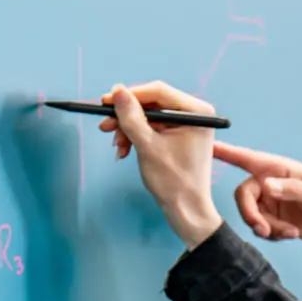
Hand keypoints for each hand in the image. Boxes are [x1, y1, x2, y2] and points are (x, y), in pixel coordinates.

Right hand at [96, 81, 222, 246]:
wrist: (186, 209)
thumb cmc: (173, 181)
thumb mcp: (147, 146)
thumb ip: (132, 117)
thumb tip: (117, 91)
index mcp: (197, 111)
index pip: (158, 91)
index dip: (130, 95)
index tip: (106, 101)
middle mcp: (194, 113)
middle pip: (152, 103)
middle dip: (127, 117)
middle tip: (105, 126)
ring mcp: (186, 124)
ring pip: (148, 117)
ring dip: (129, 130)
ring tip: (118, 147)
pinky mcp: (178, 135)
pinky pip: (152, 128)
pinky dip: (136, 137)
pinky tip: (125, 151)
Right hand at [212, 141, 301, 245]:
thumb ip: (292, 189)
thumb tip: (267, 186)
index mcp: (277, 168)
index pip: (247, 159)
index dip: (226, 153)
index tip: (208, 148)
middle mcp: (269, 182)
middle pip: (243, 195)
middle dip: (250, 214)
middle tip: (264, 230)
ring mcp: (269, 201)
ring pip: (251, 215)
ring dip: (267, 228)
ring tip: (290, 232)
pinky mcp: (272, 219)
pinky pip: (261, 228)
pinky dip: (274, 234)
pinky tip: (293, 233)